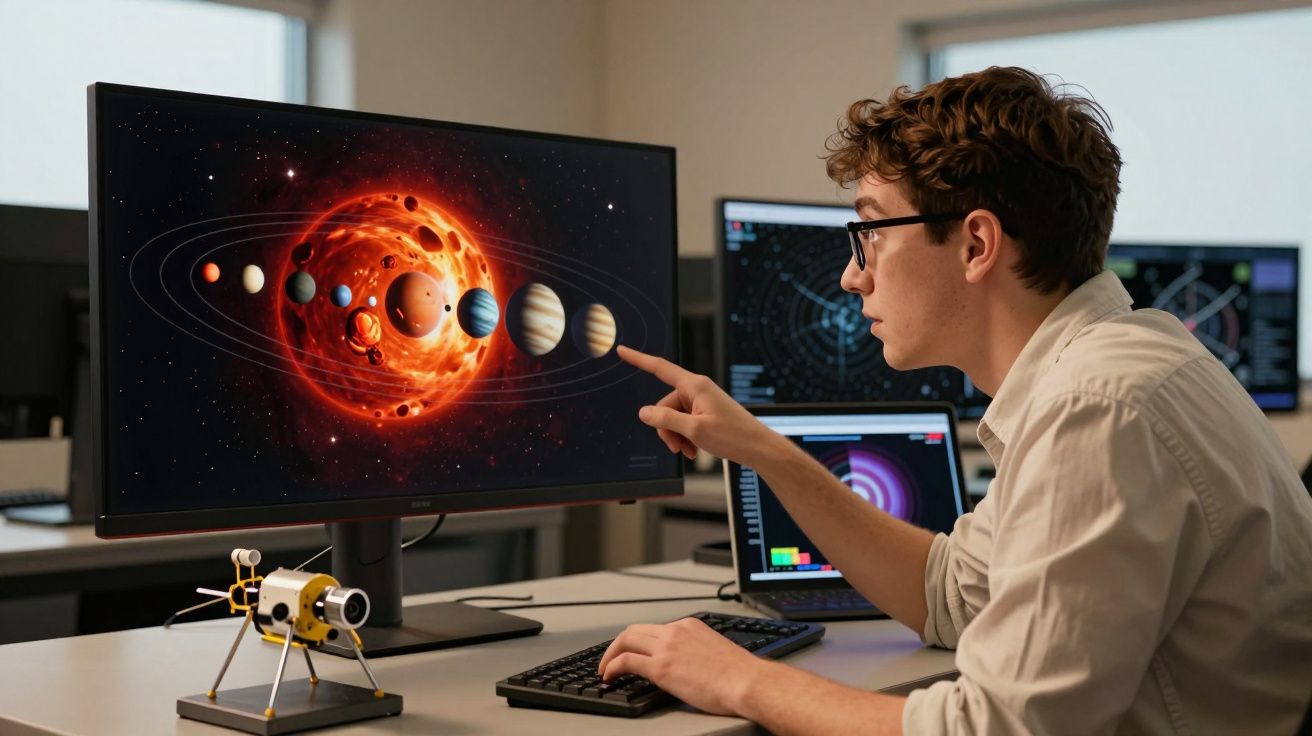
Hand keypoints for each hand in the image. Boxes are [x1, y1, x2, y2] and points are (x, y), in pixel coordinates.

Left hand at [596, 617, 763, 715]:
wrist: (747, 682)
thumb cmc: (739, 674)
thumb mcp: (714, 651)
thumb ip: (696, 651)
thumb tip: (687, 664)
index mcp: (690, 626)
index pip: (655, 629)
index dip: (639, 641)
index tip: (633, 652)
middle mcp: (676, 631)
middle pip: (635, 630)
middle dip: (619, 644)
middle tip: (611, 659)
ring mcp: (667, 647)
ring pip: (626, 640)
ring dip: (610, 655)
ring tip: (605, 670)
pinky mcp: (661, 666)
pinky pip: (626, 661)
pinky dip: (612, 666)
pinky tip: (609, 676)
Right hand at [617, 345, 781, 466]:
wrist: (757, 447)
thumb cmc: (733, 436)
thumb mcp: (694, 430)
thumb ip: (666, 420)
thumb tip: (644, 412)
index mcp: (694, 385)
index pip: (660, 368)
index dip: (638, 359)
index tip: (622, 350)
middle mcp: (697, 389)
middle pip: (664, 405)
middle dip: (666, 428)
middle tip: (678, 448)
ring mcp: (701, 401)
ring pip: (673, 417)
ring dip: (677, 436)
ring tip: (690, 451)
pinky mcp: (705, 412)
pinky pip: (684, 422)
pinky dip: (686, 437)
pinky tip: (694, 450)